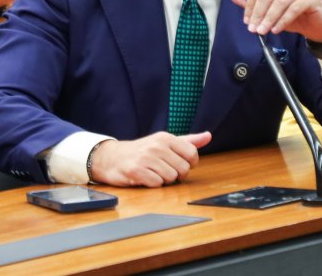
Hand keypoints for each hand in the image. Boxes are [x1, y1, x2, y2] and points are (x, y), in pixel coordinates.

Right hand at [89, 131, 211, 186]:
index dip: (189, 164)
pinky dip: (153, 184)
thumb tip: (208, 136)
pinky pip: (157, 184)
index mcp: (166, 138)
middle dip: (177, 174)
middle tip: (164, 170)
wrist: (113, 158)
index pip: (192, 154)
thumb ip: (188, 141)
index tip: (179, 164)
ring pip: (171, 178)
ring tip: (154, 172)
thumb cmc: (143, 151)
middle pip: (183, 169)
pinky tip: (145, 177)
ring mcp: (146, 158)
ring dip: (164, 180)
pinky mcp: (136, 171)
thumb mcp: (165, 142)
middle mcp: (157, 146)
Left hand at [229, 0, 321, 42]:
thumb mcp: (270, 13)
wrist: (319, 26)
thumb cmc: (295, 18)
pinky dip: (283, 20)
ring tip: (264, 31)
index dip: (249, 6)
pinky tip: (277, 29)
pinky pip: (294, 8)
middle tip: (254, 29)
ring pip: (280, 1)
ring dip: (269, 18)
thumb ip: (253, 5)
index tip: (247, 21)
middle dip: (258, 13)